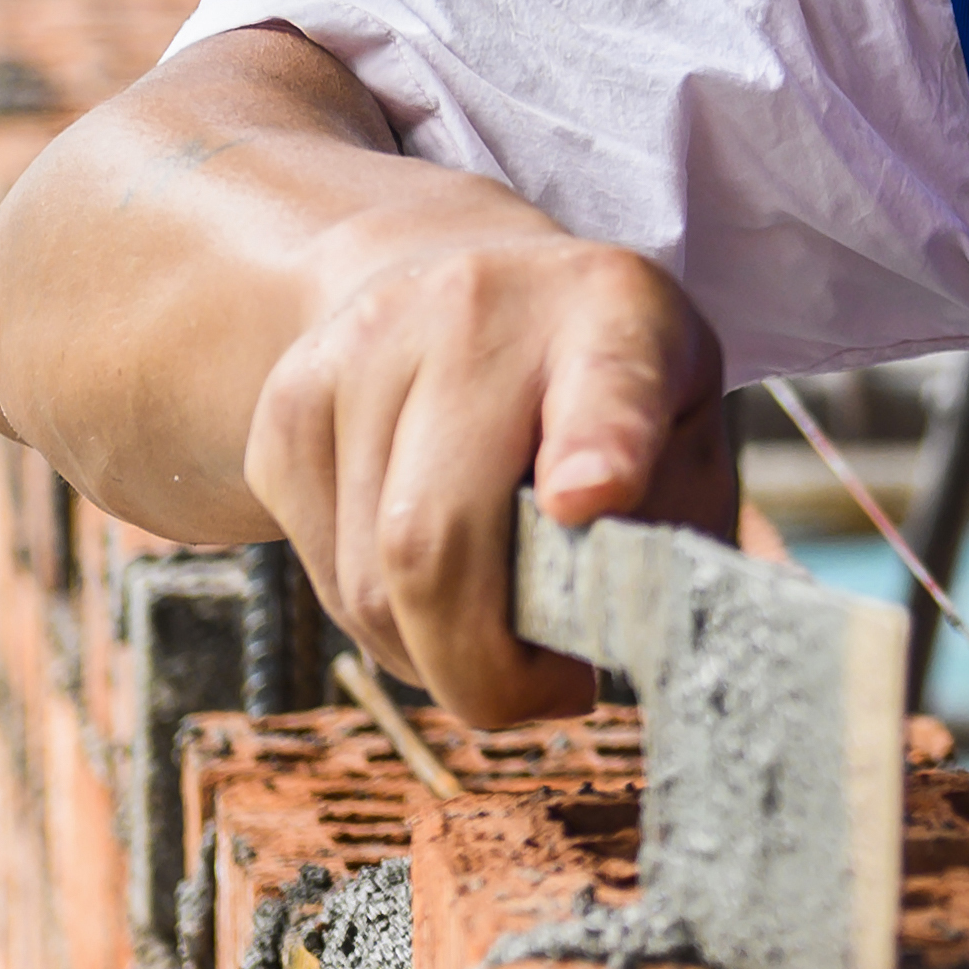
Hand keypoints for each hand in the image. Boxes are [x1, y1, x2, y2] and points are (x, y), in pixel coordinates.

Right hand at [239, 204, 733, 721]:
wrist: (458, 274)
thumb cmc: (600, 388)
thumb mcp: (682, 428)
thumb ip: (670, 525)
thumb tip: (619, 638)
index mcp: (611, 309)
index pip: (608, 380)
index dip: (601, 445)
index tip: (595, 498)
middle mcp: (474, 311)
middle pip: (436, 538)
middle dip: (485, 667)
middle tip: (550, 695)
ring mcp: (361, 353)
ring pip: (369, 587)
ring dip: (436, 655)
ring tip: (501, 631)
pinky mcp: (286, 412)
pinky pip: (325, 579)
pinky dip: (386, 629)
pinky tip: (434, 587)